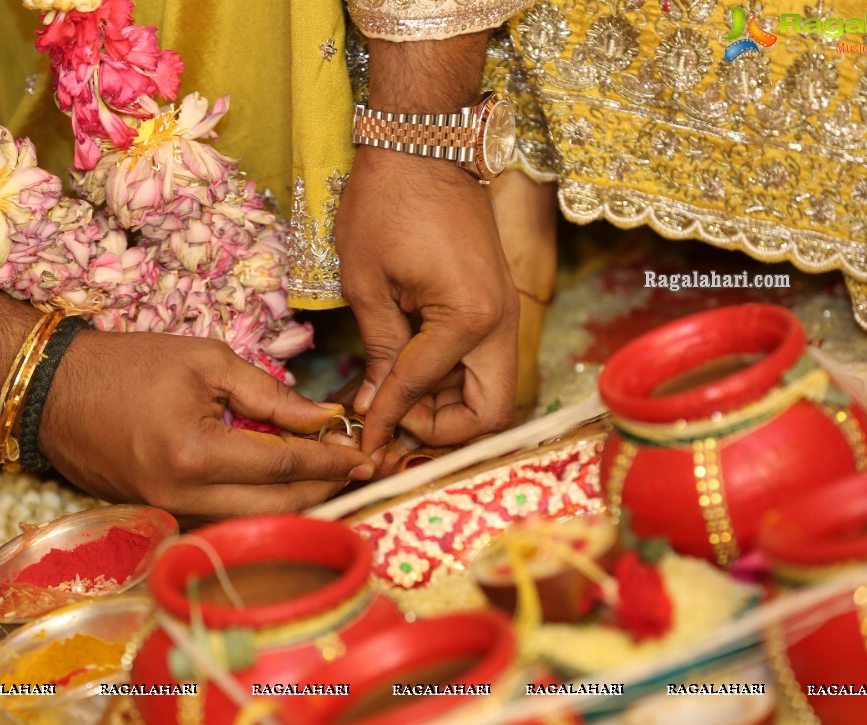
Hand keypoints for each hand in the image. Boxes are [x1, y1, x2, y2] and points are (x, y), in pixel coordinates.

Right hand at [40, 331, 374, 517]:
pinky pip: (222, 518)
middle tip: (352, 469)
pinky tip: (277, 482)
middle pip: (274, 508)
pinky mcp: (159, 516)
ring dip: (292, 502)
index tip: (362, 454)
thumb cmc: (128, 364)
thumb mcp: (206, 362)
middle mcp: (181, 496)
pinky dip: (256, 503)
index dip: (328, 461)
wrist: (52, 391)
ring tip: (323, 474)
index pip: (282, 466)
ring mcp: (167, 513)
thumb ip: (270, 394)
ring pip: (250, 522)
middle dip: (321, 491)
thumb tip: (323, 418)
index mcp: (194, 453)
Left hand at [337, 145, 518, 453]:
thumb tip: (375, 407)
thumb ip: (379, 353)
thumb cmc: (386, 203)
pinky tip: (408, 372)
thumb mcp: (367, 284)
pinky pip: (482, 362)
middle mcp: (501, 321)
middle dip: (442, 430)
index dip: (387, 420)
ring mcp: (505, 311)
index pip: (423, 390)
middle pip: (490, 412)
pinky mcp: (497, 302)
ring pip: (490, 391)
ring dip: (446, 407)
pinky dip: (451, 379)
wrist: (423, 144)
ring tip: (392, 397)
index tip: (361, 439)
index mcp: (469, 317)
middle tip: (393, 422)